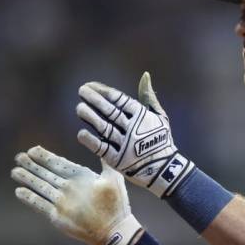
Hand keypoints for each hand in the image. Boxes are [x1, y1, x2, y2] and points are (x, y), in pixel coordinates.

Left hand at [11, 146, 142, 244]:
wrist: (113, 232)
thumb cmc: (116, 204)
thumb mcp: (115, 178)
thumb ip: (105, 161)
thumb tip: (101, 146)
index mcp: (81, 176)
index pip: (58, 163)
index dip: (44, 156)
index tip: (33, 150)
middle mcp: (68, 187)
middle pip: (45, 173)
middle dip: (31, 164)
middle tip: (19, 157)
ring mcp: (61, 202)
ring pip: (39, 187)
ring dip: (26, 178)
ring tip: (15, 171)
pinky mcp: (57, 217)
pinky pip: (38, 205)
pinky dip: (28, 197)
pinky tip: (19, 191)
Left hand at [75, 72, 193, 197]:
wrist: (165, 169)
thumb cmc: (161, 140)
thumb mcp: (160, 116)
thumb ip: (149, 96)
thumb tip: (145, 75)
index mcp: (141, 116)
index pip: (119, 99)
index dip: (103, 91)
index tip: (90, 86)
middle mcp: (132, 129)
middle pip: (109, 111)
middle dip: (94, 99)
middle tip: (81, 91)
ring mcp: (125, 145)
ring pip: (104, 128)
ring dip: (90, 117)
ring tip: (79, 108)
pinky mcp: (118, 160)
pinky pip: (102, 149)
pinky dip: (91, 142)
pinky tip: (81, 133)